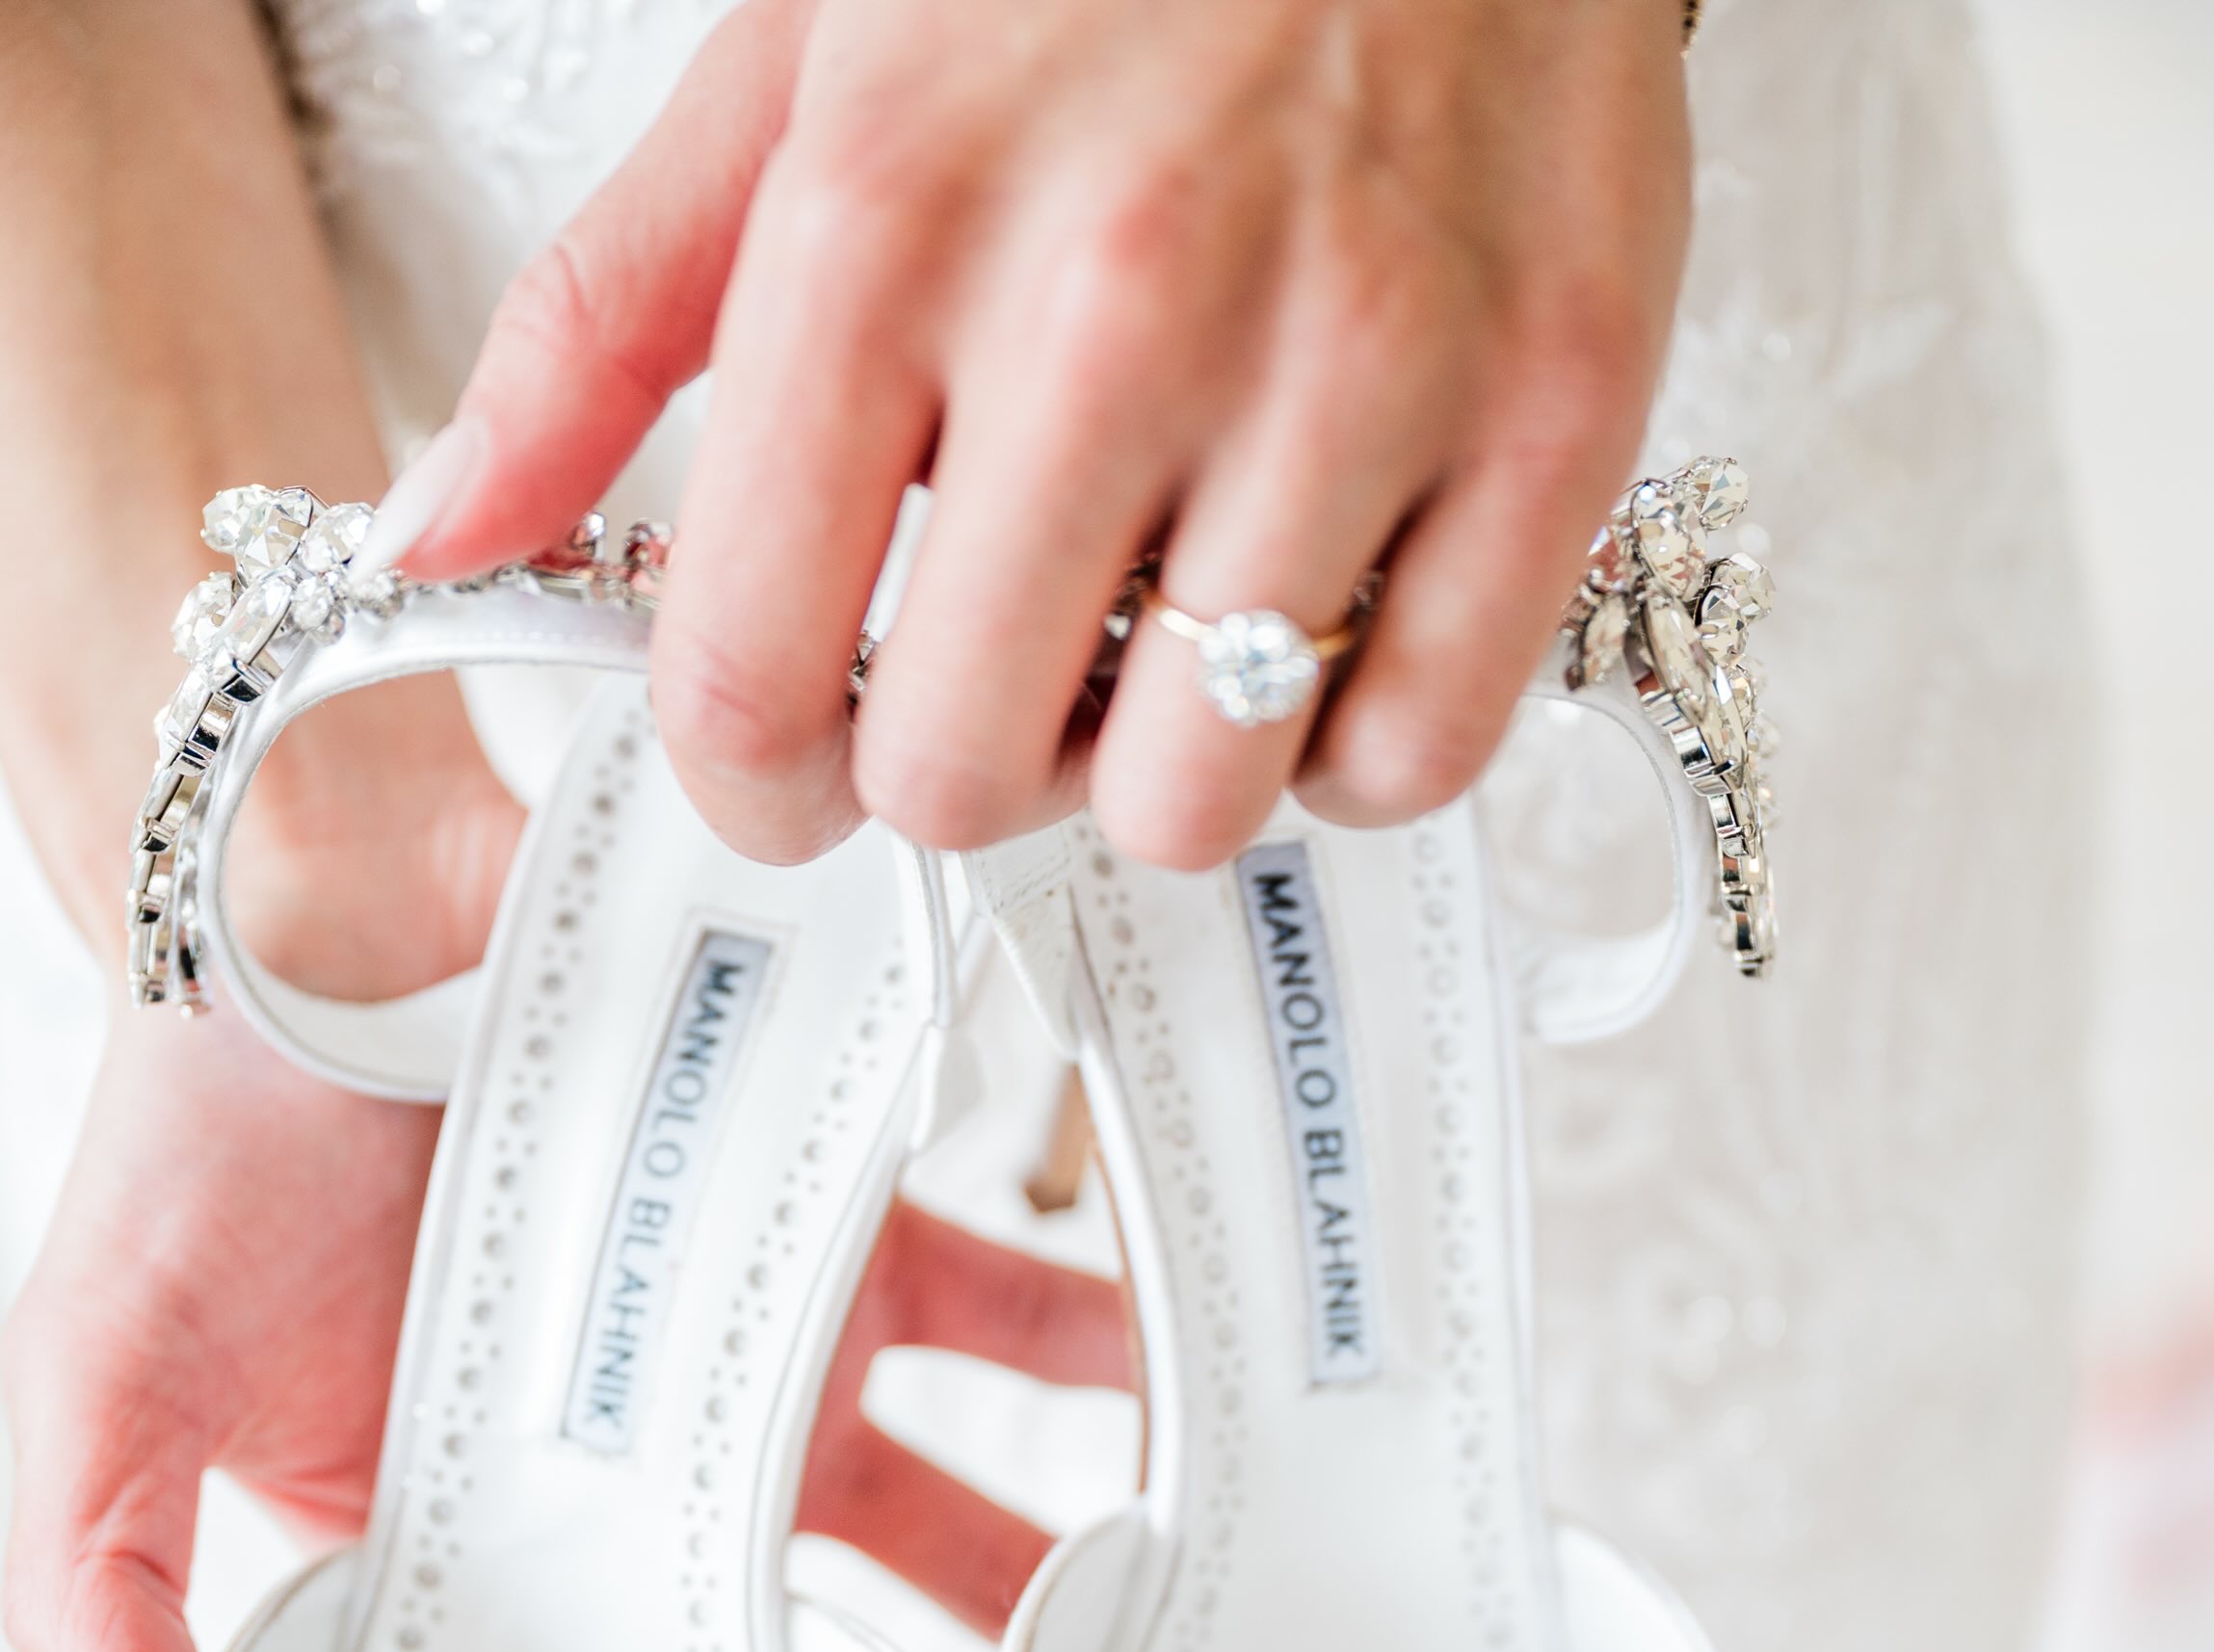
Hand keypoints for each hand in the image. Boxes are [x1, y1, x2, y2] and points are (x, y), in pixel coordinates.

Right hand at [5, 942, 1129, 1651]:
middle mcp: (637, 1488)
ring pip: (930, 1497)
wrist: (321, 877)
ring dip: (1051, 1565)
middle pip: (809, 1647)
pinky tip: (1187, 1405)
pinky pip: (998, 1299)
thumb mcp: (95, 1382)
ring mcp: (749, 1356)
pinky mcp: (839, 1227)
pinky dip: (1091, 1346)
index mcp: (484, 1563)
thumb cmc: (197, 1137)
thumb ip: (97, 1597)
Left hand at [392, 0, 1689, 870]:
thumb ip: (601, 318)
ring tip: (1166, 633)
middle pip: (962, 776)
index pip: (749, 669)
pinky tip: (1318, 631)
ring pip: (1193, 798)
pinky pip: (1414, 752)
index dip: (750, 780)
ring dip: (1154, 766)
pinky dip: (1352, 745)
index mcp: (892, 221)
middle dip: (952, 767)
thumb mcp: (798, 69)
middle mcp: (1121, 303)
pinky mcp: (1549, 419)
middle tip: (989, 675)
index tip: (783, 763)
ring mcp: (1355, 369)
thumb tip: (445, 530)